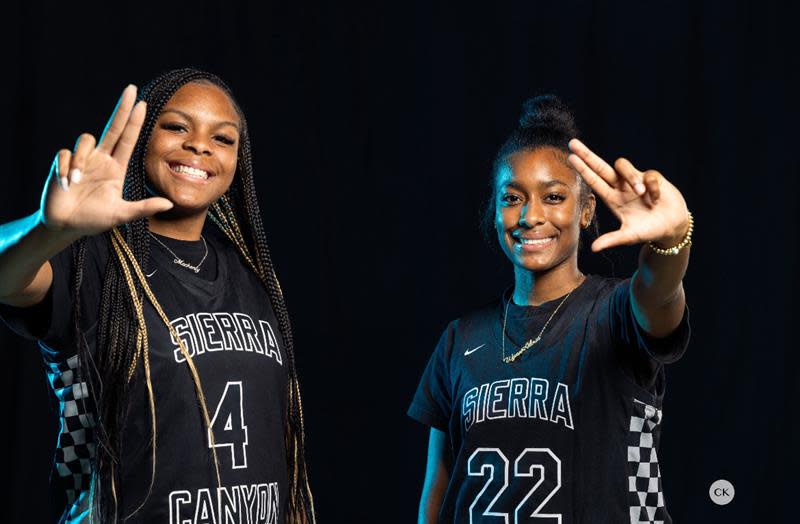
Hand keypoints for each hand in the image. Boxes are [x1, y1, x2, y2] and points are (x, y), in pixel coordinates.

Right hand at [40, 85, 172, 235]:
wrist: (65, 226)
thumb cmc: (94, 219)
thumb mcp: (121, 214)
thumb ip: (143, 208)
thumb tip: (169, 204)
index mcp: (115, 167)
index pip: (127, 139)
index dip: (134, 122)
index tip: (143, 104)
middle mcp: (100, 159)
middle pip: (112, 126)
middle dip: (122, 108)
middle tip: (131, 89)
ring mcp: (82, 160)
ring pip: (85, 140)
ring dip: (81, 161)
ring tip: (76, 182)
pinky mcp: (62, 163)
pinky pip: (66, 155)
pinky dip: (66, 169)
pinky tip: (66, 184)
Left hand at [567, 138, 689, 251]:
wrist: (671, 227)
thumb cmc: (647, 231)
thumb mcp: (629, 236)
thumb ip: (612, 240)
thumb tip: (594, 249)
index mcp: (612, 198)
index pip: (594, 181)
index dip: (582, 170)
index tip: (570, 157)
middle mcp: (620, 187)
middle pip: (601, 167)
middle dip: (587, 155)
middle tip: (573, 143)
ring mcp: (635, 181)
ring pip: (624, 166)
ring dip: (631, 177)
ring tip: (641, 193)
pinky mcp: (652, 178)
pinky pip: (648, 176)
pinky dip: (652, 187)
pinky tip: (655, 199)